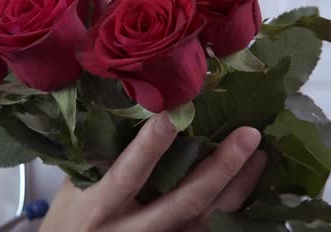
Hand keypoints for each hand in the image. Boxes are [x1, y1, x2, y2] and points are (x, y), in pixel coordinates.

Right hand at [38, 113, 266, 231]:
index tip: (170, 117)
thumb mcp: (75, 187)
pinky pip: (208, 228)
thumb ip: (101, 157)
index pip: (126, 177)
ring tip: (260, 154)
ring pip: (205, 217)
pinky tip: (248, 181)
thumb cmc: (70, 221)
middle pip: (183, 202)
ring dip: (236, 186)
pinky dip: (231, 204)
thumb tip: (134, 110)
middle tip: (247, 136)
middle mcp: (133, 230)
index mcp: (100, 208)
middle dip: (218, 169)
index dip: (148, 149)